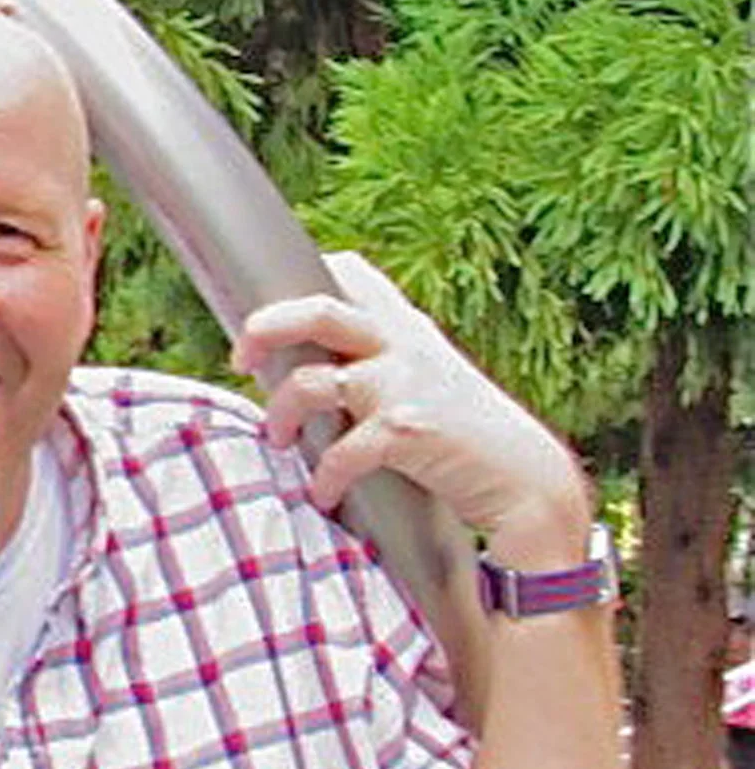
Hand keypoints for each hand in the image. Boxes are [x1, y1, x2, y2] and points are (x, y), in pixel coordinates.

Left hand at [233, 251, 593, 564]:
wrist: (528, 481)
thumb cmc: (463, 435)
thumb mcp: (425, 379)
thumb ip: (379, 361)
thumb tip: (303, 363)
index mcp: (404, 329)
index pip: (349, 274)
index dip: (299, 280)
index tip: (265, 311)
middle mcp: (402, 346)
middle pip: (317, 310)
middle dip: (265, 327)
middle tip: (241, 358)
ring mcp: (405, 385)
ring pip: (313, 381)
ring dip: (282, 414)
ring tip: (278, 439)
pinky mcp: (409, 429)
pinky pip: (342, 449)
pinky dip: (324, 476)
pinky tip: (324, 494)